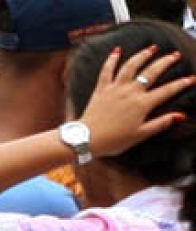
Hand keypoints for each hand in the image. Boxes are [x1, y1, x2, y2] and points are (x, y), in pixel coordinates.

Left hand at [80, 44, 194, 156]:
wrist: (87, 139)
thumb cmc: (114, 140)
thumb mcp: (140, 135)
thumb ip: (160, 123)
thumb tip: (179, 116)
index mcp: (142, 104)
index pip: (167, 91)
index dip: (181, 84)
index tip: (191, 78)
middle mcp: (130, 92)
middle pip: (151, 72)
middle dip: (165, 62)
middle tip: (175, 55)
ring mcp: (115, 88)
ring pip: (131, 66)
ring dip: (142, 55)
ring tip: (152, 48)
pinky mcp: (101, 89)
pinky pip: (107, 70)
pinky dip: (111, 59)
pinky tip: (117, 51)